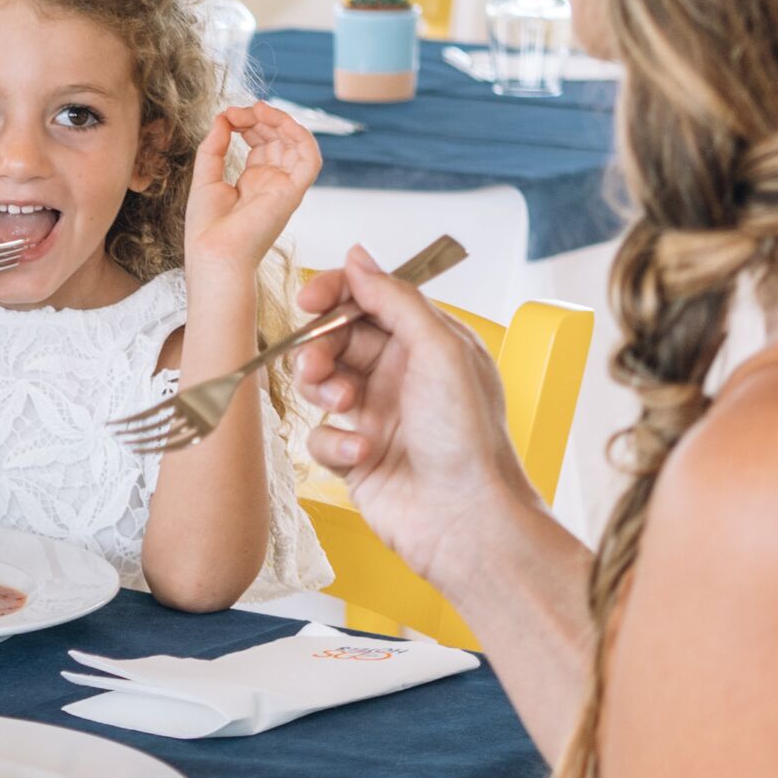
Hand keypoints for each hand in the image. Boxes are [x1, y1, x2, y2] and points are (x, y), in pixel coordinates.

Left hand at [183, 103, 321, 284]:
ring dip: (279, 121)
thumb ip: (214, 146)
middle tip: (238, 112)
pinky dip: (300, 135)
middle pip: (278, 139)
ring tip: (257, 110)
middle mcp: (272, 183)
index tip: (227, 115)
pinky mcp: (294, 192)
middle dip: (260, 118)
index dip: (248, 123)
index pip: (261, 143)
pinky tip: (278, 121)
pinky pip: (310, 158)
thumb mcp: (206, 177)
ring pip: (296, 143)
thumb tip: (222, 118)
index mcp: (252, 183)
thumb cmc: (207, 228)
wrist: (214, 254)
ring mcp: (284, 187)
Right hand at [291, 245, 533, 593]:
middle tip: (317, 363)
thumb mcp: (439, 350)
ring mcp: (378, 415)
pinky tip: (361, 454)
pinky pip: (320, 435)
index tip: (310, 300)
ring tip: (342, 404)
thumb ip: (395, 299)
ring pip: (321, 382)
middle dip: (320, 346)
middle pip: (338, 338)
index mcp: (430, 343)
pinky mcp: (357, 456)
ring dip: (322, 388)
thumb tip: (358, 257)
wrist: (463, 519)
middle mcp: (403, 375)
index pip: (371, 299)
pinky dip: (333, 442)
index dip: (337, 293)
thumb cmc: (467, 439)